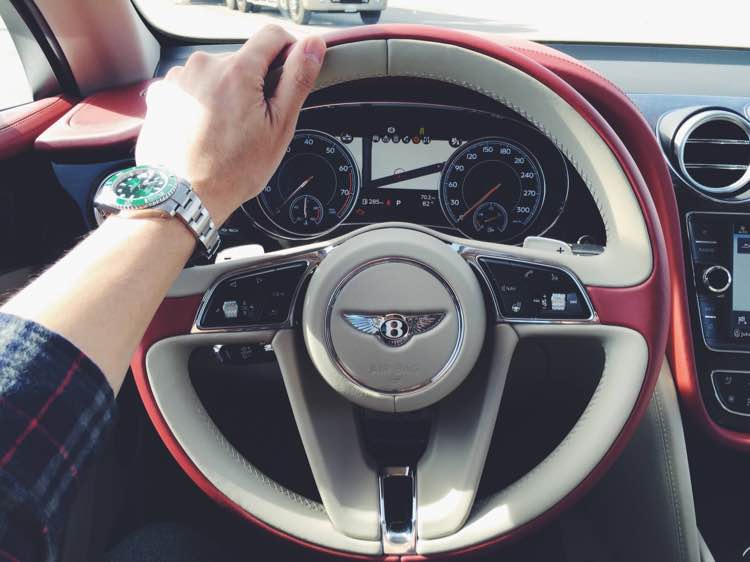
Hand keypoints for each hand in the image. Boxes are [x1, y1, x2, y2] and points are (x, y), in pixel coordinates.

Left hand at [135, 26, 325, 225]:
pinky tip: (205, 131)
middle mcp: (203, 65)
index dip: (289, 52)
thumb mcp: (278, 127)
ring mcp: (179, 79)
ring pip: (217, 74)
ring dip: (226, 93)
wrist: (182, 196)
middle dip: (254, 83)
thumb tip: (313, 46)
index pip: (273, 36)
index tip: (288, 77)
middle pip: (243, 59)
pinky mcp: (163, 93)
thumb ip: (297, 79)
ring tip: (226, 131)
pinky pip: (193, 88)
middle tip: (254, 123)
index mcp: (237, 70)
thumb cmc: (232, 170)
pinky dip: (202, 103)